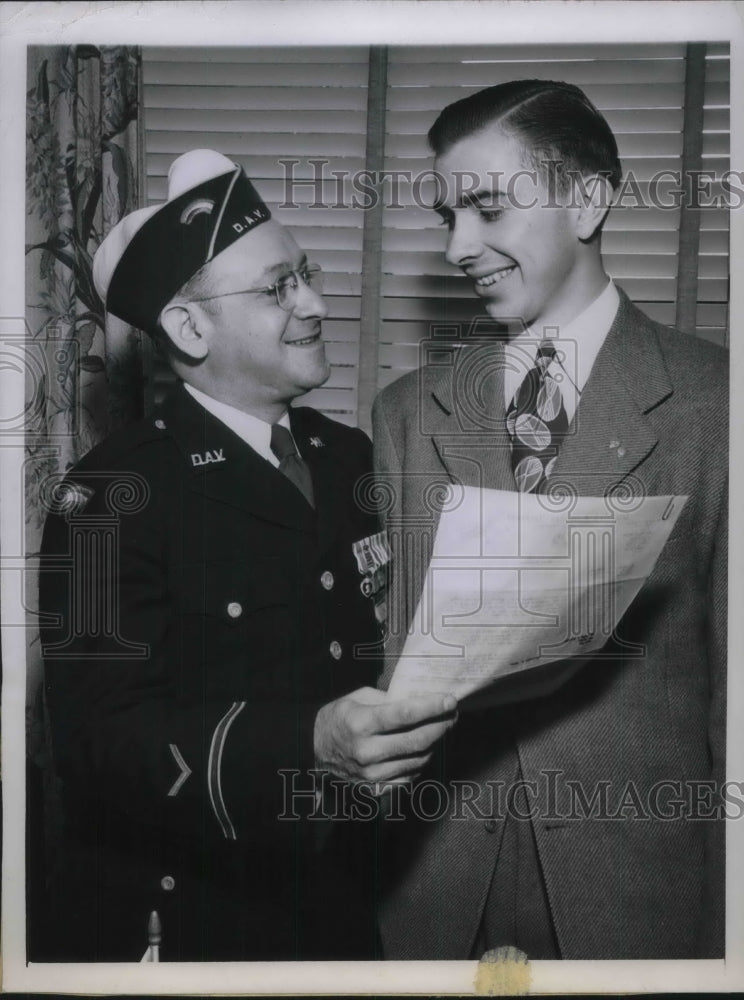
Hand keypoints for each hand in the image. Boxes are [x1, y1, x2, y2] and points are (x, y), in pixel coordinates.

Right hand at [314, 687, 457, 785]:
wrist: (313, 752)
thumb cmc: (338, 719)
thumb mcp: (357, 698)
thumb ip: (388, 699)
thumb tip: (420, 699)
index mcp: (360, 724)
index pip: (404, 715)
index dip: (431, 707)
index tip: (450, 700)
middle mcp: (367, 751)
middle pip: (417, 740)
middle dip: (441, 725)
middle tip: (452, 714)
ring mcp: (372, 774)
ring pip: (418, 759)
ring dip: (435, 742)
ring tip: (440, 727)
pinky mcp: (377, 788)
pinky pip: (411, 775)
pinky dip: (421, 760)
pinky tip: (422, 747)